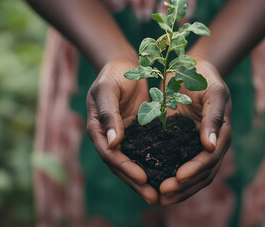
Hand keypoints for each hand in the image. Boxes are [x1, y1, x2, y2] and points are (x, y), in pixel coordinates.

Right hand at [86, 58, 158, 204]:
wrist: (124, 66)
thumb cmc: (112, 74)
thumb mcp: (107, 89)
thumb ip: (109, 113)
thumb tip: (113, 142)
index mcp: (97, 129)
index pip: (109, 154)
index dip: (125, 167)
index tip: (143, 177)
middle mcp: (109, 138)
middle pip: (120, 166)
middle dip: (136, 183)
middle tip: (154, 197)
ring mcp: (122, 138)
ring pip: (132, 164)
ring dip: (144, 181)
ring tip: (160, 195)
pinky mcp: (136, 135)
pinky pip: (144, 153)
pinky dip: (153, 165)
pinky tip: (167, 175)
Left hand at [159, 59, 231, 205]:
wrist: (189, 68)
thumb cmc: (203, 74)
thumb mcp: (212, 90)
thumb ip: (213, 117)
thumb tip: (211, 148)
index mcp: (221, 132)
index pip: (211, 158)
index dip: (196, 170)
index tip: (177, 177)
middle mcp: (211, 143)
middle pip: (203, 173)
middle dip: (184, 186)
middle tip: (163, 194)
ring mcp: (197, 145)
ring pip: (192, 175)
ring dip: (178, 189)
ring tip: (159, 198)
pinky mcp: (182, 143)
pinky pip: (177, 165)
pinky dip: (169, 177)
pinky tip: (154, 184)